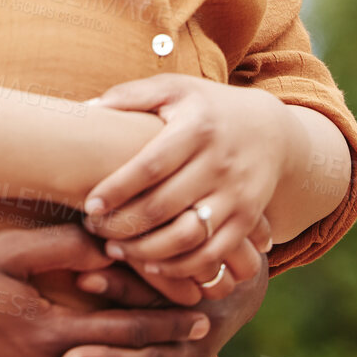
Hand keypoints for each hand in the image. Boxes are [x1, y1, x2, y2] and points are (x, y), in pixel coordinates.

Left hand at [82, 76, 287, 295]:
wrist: (271, 130)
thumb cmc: (207, 108)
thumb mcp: (173, 88)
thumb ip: (130, 96)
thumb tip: (85, 110)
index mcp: (197, 128)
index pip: (151, 166)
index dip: (117, 189)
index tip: (89, 205)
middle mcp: (220, 163)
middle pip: (164, 206)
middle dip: (123, 224)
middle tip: (94, 229)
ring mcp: (236, 195)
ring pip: (188, 237)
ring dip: (146, 252)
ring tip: (115, 250)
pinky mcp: (248, 220)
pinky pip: (212, 254)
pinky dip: (181, 267)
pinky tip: (151, 266)